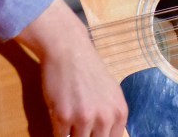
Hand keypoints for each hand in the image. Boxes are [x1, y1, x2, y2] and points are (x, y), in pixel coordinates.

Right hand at [15, 0, 127, 136]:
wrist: (69, 49)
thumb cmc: (88, 70)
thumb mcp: (111, 93)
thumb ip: (111, 116)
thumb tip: (107, 135)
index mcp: (119, 113)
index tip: (91, 134)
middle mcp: (105, 117)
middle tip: (79, 129)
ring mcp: (84, 118)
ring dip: (72, 135)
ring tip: (69, 124)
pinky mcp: (63, 116)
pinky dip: (58, 132)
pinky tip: (59, 119)